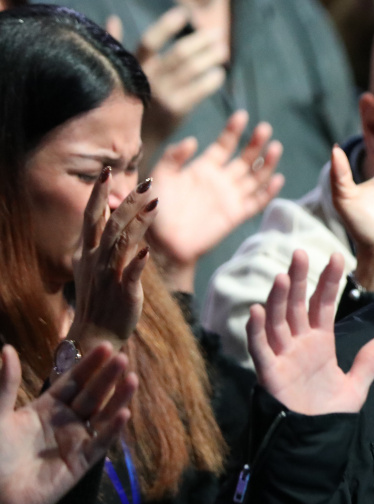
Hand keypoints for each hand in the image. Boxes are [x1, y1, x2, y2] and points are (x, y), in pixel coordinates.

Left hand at [0, 343, 135, 503]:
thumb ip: (6, 384)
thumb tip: (7, 348)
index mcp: (44, 408)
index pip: (72, 381)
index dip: (88, 365)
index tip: (104, 345)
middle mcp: (64, 422)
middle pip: (91, 395)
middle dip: (107, 377)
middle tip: (121, 356)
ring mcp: (75, 442)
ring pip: (102, 415)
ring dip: (118, 398)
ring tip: (131, 379)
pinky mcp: (81, 463)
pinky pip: (101, 443)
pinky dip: (113, 429)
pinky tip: (123, 413)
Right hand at [68, 169, 157, 353]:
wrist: (95, 332)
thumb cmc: (99, 297)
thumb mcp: (93, 265)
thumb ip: (102, 240)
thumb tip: (112, 214)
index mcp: (88, 252)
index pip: (91, 216)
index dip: (99, 194)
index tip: (107, 171)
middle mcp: (97, 260)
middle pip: (111, 225)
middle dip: (127, 203)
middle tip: (146, 183)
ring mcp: (110, 276)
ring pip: (122, 244)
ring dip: (138, 223)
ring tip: (154, 203)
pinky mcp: (125, 293)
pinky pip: (130, 275)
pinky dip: (137, 263)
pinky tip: (146, 250)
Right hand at [108, 8, 227, 148]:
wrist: (130, 142)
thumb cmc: (126, 104)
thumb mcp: (117, 74)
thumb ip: (116, 47)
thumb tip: (112, 18)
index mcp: (133, 67)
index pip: (150, 40)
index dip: (167, 25)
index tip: (184, 13)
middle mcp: (148, 79)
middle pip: (179, 53)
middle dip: (201, 41)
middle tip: (217, 33)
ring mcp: (162, 95)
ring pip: (192, 69)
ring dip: (211, 57)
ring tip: (223, 50)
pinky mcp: (176, 111)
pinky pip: (199, 90)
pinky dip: (212, 80)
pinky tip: (220, 74)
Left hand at [148, 110, 284, 290]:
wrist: (162, 241)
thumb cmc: (155, 208)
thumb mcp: (160, 176)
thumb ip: (173, 157)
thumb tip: (194, 141)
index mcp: (204, 168)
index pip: (224, 145)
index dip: (234, 130)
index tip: (242, 115)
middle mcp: (221, 180)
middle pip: (245, 158)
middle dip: (256, 143)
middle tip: (264, 128)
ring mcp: (230, 197)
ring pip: (255, 177)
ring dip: (267, 163)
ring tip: (275, 147)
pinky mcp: (236, 215)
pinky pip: (256, 201)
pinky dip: (268, 191)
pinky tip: (276, 179)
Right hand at [246, 251, 373, 415]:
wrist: (313, 441)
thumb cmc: (328, 413)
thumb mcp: (355, 387)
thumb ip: (368, 364)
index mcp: (319, 342)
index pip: (322, 305)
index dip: (328, 282)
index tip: (336, 257)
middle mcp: (298, 344)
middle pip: (296, 305)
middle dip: (298, 280)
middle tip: (300, 253)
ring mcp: (282, 357)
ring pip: (276, 322)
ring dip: (277, 299)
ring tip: (281, 276)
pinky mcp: (269, 375)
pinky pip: (260, 350)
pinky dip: (257, 332)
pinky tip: (256, 311)